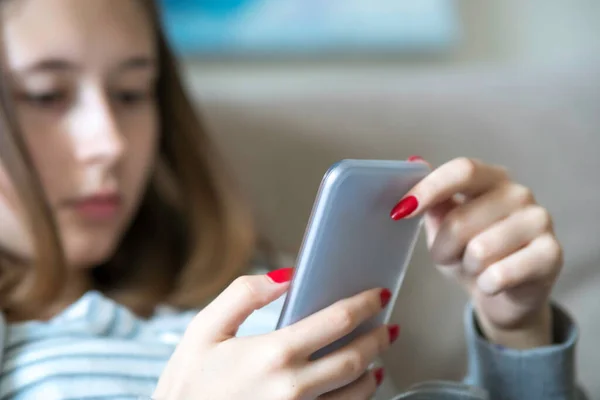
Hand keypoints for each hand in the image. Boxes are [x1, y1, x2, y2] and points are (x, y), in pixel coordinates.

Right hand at [153, 269, 395, 399]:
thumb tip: (285, 276)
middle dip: (379, 337)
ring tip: (377, 355)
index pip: (336, 321)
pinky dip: (358, 398)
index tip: (378, 295)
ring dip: (373, 370)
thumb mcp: (204, 330)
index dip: (365, 304)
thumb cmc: (188, 386)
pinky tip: (358, 387)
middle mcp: (294, 388)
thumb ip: (243, 294)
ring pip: (357, 392)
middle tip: (388, 325)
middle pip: (356, 358)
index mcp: (273, 354)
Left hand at [392, 157, 561, 348]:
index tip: (400, 211)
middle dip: (442, 247)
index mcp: (491, 178)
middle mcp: (519, 193)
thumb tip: (413, 161)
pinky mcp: (552, 254)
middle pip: (461, 218)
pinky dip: (486, 285)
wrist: (505, 296)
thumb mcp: (443, 227)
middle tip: (448, 257)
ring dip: (466, 267)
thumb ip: (431, 200)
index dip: (429, 189)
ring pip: (479, 249)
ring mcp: (540, 221)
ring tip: (476, 269)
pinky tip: (494, 284)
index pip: (462, 170)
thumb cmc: (470, 254)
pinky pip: (500, 274)